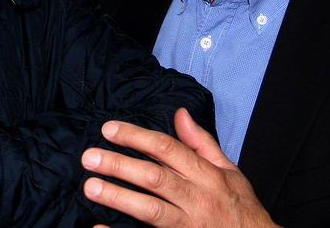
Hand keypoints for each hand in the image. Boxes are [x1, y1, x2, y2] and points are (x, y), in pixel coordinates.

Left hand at [81, 108, 278, 227]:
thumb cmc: (241, 207)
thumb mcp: (229, 170)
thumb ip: (201, 143)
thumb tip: (180, 113)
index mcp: (206, 176)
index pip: (167, 149)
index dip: (136, 137)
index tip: (109, 130)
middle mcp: (196, 199)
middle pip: (154, 178)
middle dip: (120, 165)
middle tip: (89, 157)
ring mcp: (188, 225)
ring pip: (151, 210)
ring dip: (119, 198)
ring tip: (90, 187)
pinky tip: (99, 227)